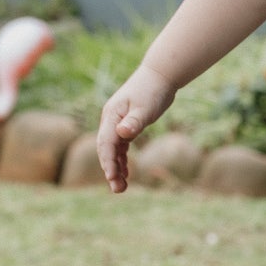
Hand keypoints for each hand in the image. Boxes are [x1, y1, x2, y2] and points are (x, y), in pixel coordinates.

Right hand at [97, 65, 175, 192]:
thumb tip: (122, 134)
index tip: (113, 177)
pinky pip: (121, 147)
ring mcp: (117, 124)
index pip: (106, 143)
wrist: (160, 76)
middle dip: (110, 170)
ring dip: (116, 168)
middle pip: (106, 149)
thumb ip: (134, 122)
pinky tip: (126, 173)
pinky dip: (122, 160)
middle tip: (118, 189)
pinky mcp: (126, 126)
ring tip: (121, 188)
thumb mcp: (145, 107)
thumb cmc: (153, 90)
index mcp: (111, 116)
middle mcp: (111, 121)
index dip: (108, 161)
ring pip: (113, 150)